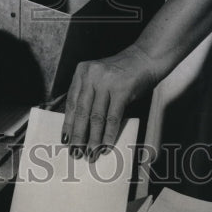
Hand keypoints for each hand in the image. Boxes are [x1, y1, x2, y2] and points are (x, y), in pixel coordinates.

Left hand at [61, 44, 156, 159]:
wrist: (145, 57)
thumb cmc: (122, 71)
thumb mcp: (99, 76)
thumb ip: (88, 93)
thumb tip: (80, 126)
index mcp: (82, 72)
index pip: (72, 103)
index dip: (68, 124)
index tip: (66, 141)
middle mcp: (91, 75)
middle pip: (82, 112)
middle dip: (78, 136)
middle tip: (76, 153)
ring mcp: (106, 82)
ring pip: (96, 117)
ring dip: (93, 139)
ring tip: (91, 154)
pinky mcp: (122, 90)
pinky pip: (113, 118)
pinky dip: (109, 135)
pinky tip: (106, 146)